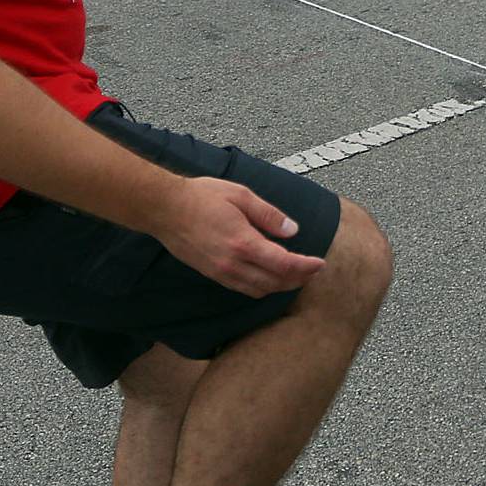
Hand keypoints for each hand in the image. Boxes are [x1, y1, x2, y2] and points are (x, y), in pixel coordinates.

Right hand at [154, 174, 323, 298]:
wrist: (166, 209)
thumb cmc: (202, 197)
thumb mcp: (241, 195)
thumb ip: (269, 215)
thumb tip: (292, 230)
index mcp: (243, 242)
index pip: (283, 264)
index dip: (305, 267)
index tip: (319, 263)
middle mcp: (233, 263)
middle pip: (274, 282)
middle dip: (298, 279)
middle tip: (313, 270)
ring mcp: (221, 272)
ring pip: (259, 290)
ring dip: (280, 286)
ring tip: (295, 275)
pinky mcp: (212, 274)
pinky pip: (243, 289)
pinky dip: (262, 287)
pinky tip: (268, 276)